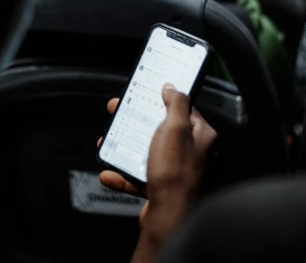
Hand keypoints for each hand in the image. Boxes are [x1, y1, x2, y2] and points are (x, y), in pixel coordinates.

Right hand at [98, 85, 216, 242]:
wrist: (168, 216)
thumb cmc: (175, 173)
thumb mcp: (175, 128)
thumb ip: (176, 104)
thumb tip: (172, 88)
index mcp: (199, 135)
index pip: (182, 109)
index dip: (162, 99)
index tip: (145, 93)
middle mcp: (189, 151)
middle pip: (160, 129)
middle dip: (136, 122)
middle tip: (117, 113)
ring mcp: (174, 169)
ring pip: (146, 152)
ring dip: (124, 147)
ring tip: (107, 143)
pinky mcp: (160, 186)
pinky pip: (138, 176)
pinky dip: (122, 174)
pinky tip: (109, 172)